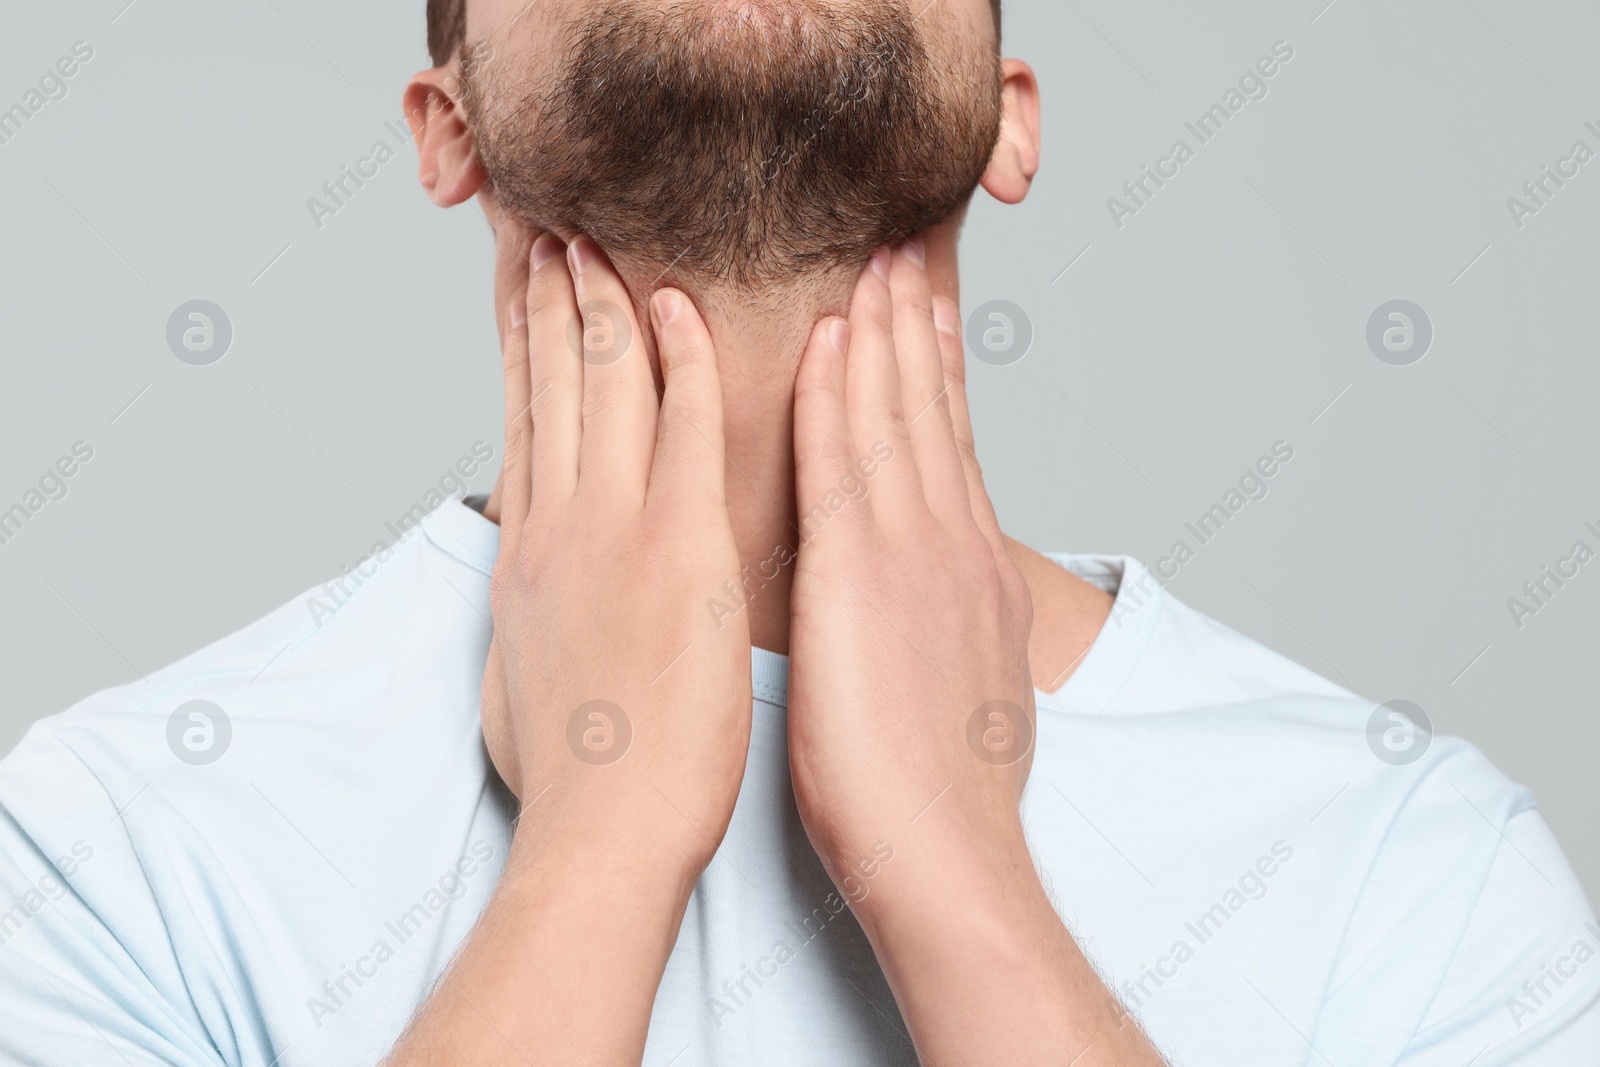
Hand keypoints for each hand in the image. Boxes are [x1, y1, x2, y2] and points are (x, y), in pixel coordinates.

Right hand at [481, 232, 751, 871]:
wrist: (600, 832)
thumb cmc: (571, 776)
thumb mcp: (517, 677)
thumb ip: (526, 615)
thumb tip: (526, 593)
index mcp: (524, 553)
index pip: (520, 419)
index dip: (520, 345)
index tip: (522, 290)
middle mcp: (556, 523)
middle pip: (550, 382)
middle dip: (552, 298)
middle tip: (553, 234)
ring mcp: (613, 528)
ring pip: (604, 383)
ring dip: (602, 302)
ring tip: (598, 240)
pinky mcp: (680, 546)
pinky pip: (684, 425)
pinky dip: (682, 357)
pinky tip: (679, 307)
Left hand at [787, 241, 1035, 888]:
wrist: (948, 856)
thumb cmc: (942, 796)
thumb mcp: (965, 687)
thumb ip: (947, 626)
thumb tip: (936, 613)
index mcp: (969, 568)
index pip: (949, 444)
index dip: (936, 370)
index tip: (923, 311)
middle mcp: (951, 542)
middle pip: (932, 407)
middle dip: (916, 322)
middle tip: (907, 249)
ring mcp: (915, 551)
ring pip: (894, 413)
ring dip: (881, 329)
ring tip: (876, 258)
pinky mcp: (864, 575)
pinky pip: (845, 457)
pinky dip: (837, 390)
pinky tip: (827, 336)